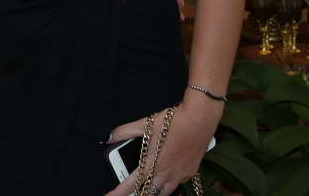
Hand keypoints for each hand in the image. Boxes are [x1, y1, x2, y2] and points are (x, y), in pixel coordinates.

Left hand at [103, 98, 219, 195]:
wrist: (199, 120)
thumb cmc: (173, 121)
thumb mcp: (146, 124)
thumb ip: (125, 132)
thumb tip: (109, 137)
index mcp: (153, 163)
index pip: (131, 184)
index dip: (119, 192)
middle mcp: (166, 173)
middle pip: (148, 194)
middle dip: (138, 195)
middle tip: (131, 192)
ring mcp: (179, 175)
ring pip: (164, 193)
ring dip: (153, 192)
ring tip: (146, 189)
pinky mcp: (189, 173)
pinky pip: (177, 185)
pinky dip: (168, 185)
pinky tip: (165, 178)